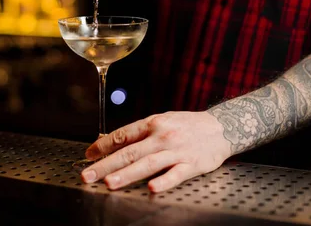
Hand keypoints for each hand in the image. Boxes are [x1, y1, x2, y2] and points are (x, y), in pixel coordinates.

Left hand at [81, 111, 231, 192]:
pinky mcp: (192, 164)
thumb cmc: (187, 125)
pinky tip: (151, 188)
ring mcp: (177, 150)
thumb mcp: (162, 121)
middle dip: (106, 164)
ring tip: (110, 182)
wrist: (222, 127)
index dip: (103, 145)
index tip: (88, 155)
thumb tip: (111, 142)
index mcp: (152, 123)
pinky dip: (163, 181)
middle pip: (130, 151)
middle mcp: (162, 136)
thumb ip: (139, 133)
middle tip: (88, 174)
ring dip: (127, 174)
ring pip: (148, 163)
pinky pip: (176, 174)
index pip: (123, 135)